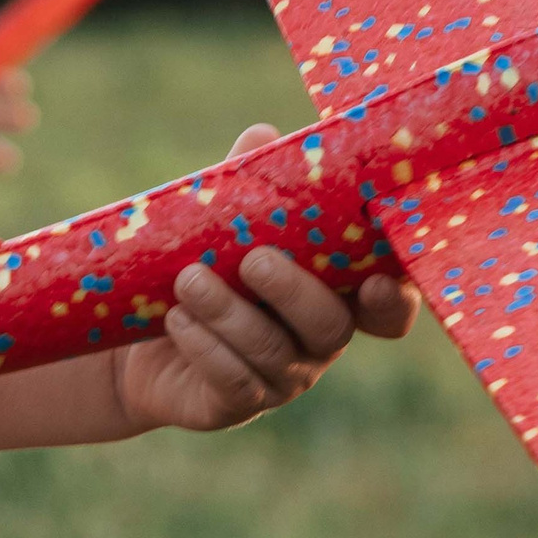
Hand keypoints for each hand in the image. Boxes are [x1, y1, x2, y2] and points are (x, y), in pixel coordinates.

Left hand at [112, 123, 422, 432]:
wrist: (143, 337)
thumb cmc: (203, 267)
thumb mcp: (223, 225)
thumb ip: (247, 183)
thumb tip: (263, 134)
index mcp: (333, 294)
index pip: (387, 306)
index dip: (394, 299)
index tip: (376, 278)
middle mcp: (318, 341)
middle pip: (331, 327)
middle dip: (294, 293)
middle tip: (253, 260)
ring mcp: (282, 378)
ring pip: (273, 352)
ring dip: (230, 314)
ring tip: (189, 280)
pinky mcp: (237, 403)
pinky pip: (233, 382)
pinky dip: (205, 348)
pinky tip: (176, 320)